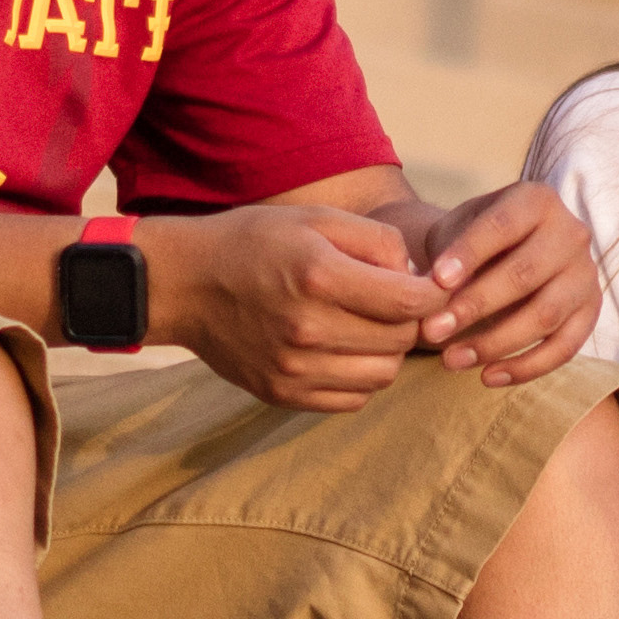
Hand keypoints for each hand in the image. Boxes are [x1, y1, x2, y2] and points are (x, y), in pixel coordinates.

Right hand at [148, 200, 446, 408]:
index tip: (430, 284)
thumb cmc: (254, 242)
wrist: (185, 285)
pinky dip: (360, 378)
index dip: (434, 293)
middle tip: (394, 301)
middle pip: (401, 342)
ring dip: (388, 352)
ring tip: (369, 326)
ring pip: (382, 376)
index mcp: (319, 276)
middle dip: (410, 320)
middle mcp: (308, 328)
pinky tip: (345, 350)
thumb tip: (418, 276)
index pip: (410, 302)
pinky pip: (351, 400)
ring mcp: (294, 369)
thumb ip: (376, 240)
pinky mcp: (283, 394)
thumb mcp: (315, 219)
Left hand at [398, 180, 600, 381]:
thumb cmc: (473, 243)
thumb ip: (446, 256)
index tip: (436, 281)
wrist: (504, 255)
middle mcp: (571, 232)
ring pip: (545, 315)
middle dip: (474, 306)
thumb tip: (432, 294)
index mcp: (536, 200)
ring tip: (451, 360)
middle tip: (431, 331)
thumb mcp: (456, 232)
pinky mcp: (591, 311)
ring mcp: (586, 273)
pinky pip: (565, 347)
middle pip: (524, 274)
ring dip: (495, 343)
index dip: (469, 253)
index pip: (502, 226)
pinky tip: (487, 376)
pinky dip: (526, 367)